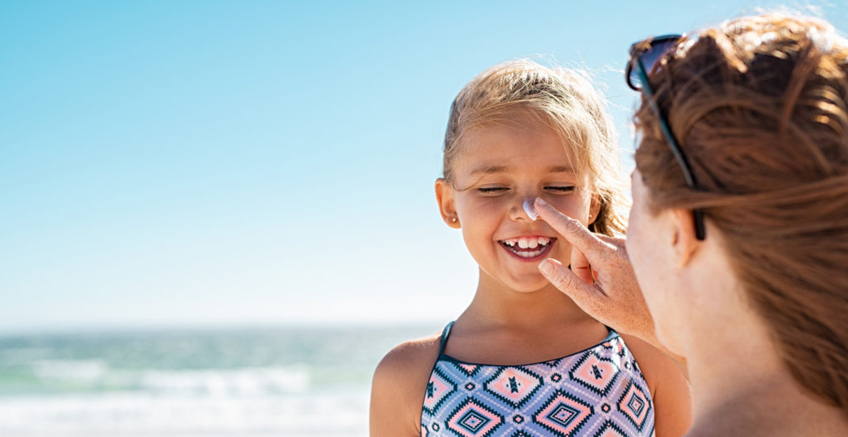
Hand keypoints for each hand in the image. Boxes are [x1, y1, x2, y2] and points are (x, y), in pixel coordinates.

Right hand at [534, 198, 657, 345]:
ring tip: (610, 289)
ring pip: (594, 249)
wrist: (668, 315)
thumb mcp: (593, 305)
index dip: (553, 217)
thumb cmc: (630, 315)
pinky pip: (607, 251)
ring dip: (594, 267)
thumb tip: (545, 263)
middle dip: (581, 266)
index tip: (538, 203)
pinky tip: (620, 283)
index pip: (573, 231)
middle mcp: (620, 244)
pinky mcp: (633, 248)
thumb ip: (567, 283)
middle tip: (594, 290)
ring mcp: (628, 245)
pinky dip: (605, 265)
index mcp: (608, 256)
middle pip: (582, 247)